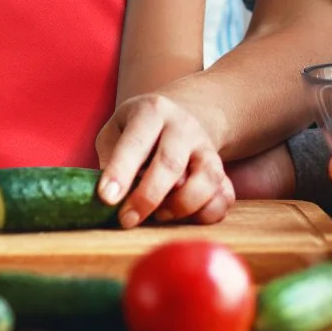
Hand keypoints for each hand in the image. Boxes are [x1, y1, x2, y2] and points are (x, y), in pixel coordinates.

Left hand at [95, 93, 232, 227]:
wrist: (178, 118)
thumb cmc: (137, 131)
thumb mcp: (115, 131)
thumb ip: (110, 157)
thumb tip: (111, 193)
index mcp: (152, 111)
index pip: (136, 142)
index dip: (120, 171)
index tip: (106, 198)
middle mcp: (184, 126)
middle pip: (171, 163)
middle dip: (147, 197)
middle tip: (127, 219)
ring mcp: (207, 148)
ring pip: (206, 181)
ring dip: (180, 207)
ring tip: (159, 215)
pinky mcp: (223, 171)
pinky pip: (225, 198)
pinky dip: (207, 215)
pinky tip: (186, 217)